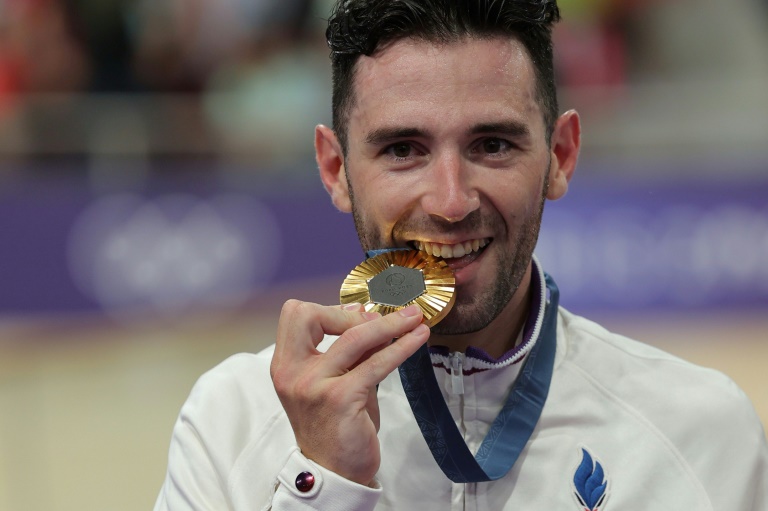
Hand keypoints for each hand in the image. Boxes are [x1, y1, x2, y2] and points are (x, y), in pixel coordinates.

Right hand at [270, 300, 429, 485]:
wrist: (334, 472)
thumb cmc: (336, 426)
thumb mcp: (336, 381)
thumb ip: (350, 352)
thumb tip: (375, 319)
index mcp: (285, 365)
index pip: (296, 315)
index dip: (330, 309)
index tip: (359, 314)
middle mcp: (292, 372)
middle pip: (310, 315)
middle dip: (350, 312)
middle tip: (382, 319)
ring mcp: (313, 385)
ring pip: (354, 337)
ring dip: (389, 324)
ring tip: (413, 318)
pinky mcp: (340, 398)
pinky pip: (376, 363)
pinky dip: (401, 347)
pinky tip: (417, 339)